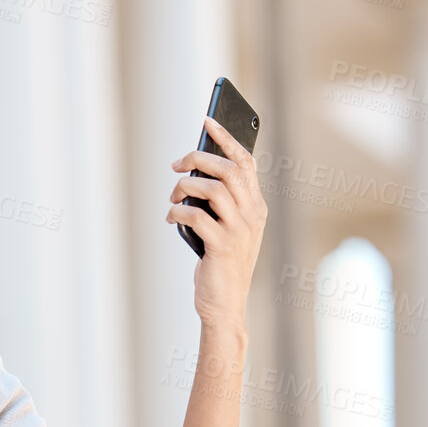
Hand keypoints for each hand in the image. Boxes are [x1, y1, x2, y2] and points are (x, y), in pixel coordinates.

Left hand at [167, 116, 266, 330]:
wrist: (225, 305)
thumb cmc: (221, 265)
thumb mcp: (226, 229)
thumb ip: (218, 204)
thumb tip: (191, 175)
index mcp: (256, 207)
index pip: (246, 163)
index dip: (227, 139)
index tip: (209, 121)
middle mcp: (252, 215)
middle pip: (229, 170)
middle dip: (199, 159)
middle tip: (176, 165)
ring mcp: (240, 231)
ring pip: (214, 188)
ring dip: (186, 186)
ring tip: (173, 196)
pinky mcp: (222, 247)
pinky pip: (197, 216)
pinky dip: (179, 211)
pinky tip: (171, 218)